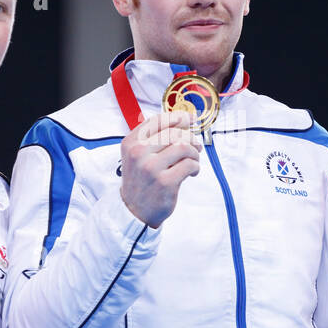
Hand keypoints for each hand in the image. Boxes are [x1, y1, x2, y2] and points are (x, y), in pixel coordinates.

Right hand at [119, 111, 201, 228]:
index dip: (178, 117)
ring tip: (194, 160)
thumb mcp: (138, 155)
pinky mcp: (165, 182)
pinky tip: (191, 172)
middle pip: (174, 132)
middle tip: (196, 146)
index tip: (190, 120)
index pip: (158, 120)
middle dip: (190, 138)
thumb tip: (184, 119)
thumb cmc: (142, 180)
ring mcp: (151, 168)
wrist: (135, 210)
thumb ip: (155, 137)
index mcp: (131, 142)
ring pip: (183, 147)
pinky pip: (189, 164)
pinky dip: (195, 167)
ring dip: (194, 152)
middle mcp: (138, 153)